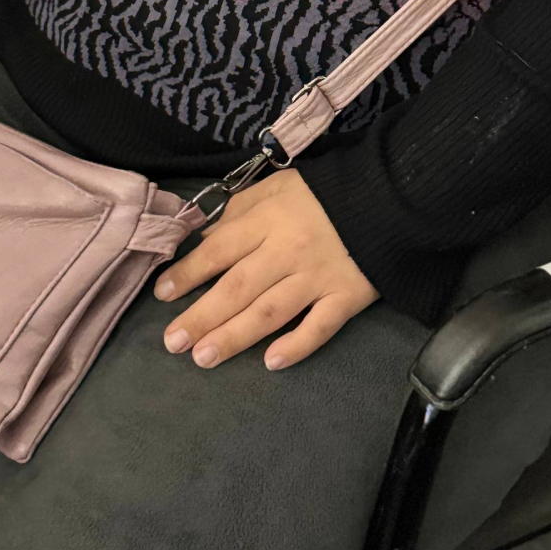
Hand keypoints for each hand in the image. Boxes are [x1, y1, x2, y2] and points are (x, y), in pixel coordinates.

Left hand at [154, 169, 379, 370]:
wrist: (387, 195)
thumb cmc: (324, 193)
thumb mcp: (278, 187)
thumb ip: (241, 210)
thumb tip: (205, 239)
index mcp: (269, 220)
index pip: (220, 250)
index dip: (189, 273)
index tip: (162, 294)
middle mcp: (288, 251)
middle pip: (238, 288)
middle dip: (202, 316)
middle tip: (173, 342)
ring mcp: (317, 276)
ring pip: (270, 312)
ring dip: (235, 336)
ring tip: (204, 357)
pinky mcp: (347, 296)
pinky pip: (320, 326)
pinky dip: (297, 345)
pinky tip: (271, 363)